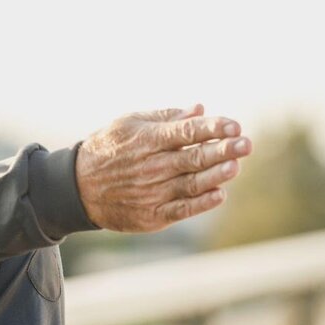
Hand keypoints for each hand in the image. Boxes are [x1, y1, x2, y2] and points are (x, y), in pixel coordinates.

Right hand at [75, 104, 251, 232]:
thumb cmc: (108, 149)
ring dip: (217, 174)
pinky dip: (202, 202)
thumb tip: (200, 109)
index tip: (234, 125)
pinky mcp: (152, 215)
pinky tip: (220, 193)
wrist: (78, 187)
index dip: (212, 127)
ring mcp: (151, 192)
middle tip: (246, 144)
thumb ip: (166, 118)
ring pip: (192, 183)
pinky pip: (182, 209)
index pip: (186, 132)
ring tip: (236, 166)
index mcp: (146, 140)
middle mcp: (151, 166)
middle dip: (223, 149)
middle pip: (193, 157)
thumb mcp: (129, 124)